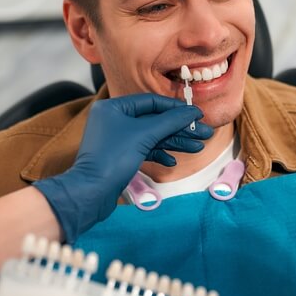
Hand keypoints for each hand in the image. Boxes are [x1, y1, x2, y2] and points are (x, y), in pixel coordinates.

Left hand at [34, 93, 211, 242]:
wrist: (91, 193)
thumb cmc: (113, 159)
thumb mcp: (144, 135)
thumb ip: (170, 121)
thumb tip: (192, 111)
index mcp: (114, 108)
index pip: (151, 102)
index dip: (176, 108)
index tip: (197, 114)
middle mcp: (114, 120)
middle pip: (154, 120)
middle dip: (179, 128)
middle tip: (204, 134)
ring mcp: (117, 139)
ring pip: (152, 137)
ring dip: (174, 142)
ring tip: (197, 147)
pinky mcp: (120, 157)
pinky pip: (144, 150)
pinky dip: (159, 154)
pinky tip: (172, 162)